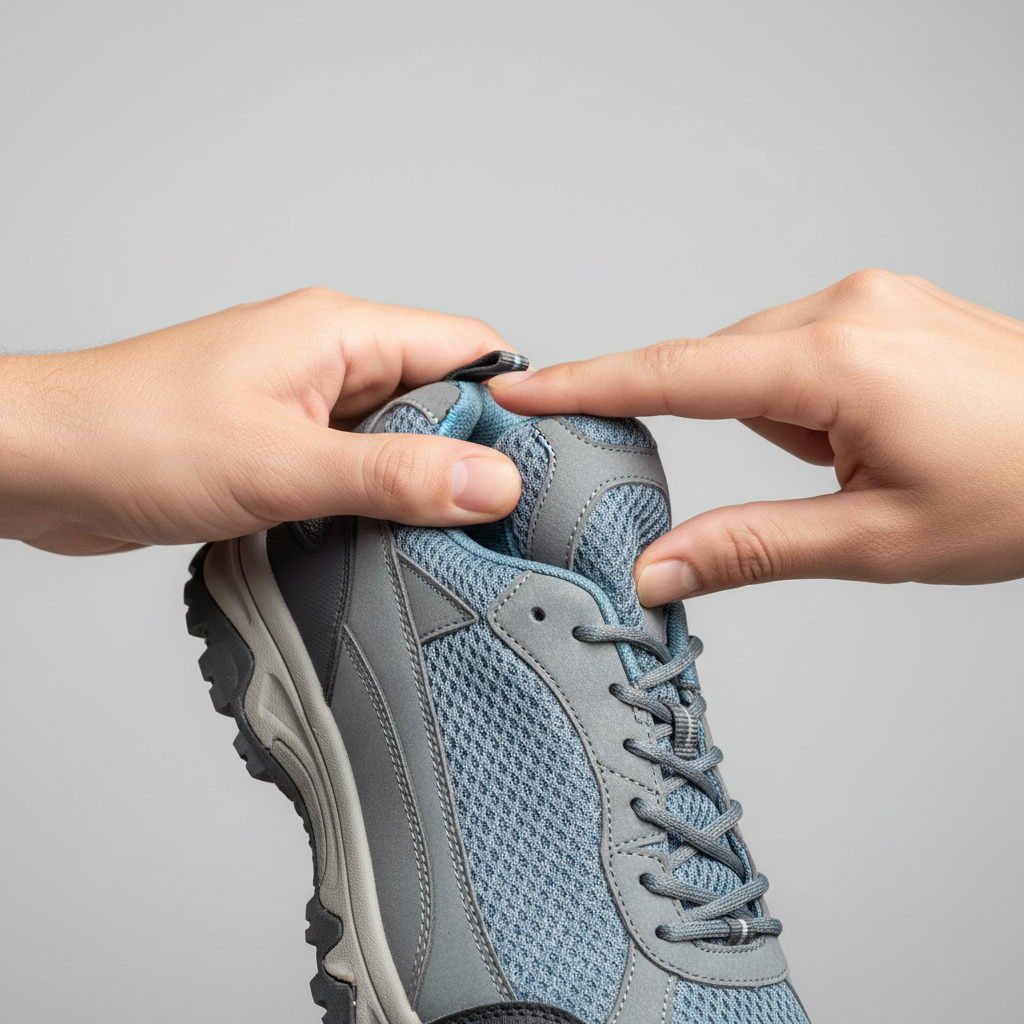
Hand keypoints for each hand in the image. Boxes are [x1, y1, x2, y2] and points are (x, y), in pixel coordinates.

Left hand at [0, 288, 521, 554]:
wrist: (38, 465)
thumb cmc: (133, 437)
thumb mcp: (284, 463)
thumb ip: (394, 474)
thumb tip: (491, 482)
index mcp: (339, 332)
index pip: (465, 348)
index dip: (511, 403)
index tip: (538, 467)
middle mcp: (327, 359)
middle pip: (437, 396)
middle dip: (468, 454)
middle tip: (496, 519)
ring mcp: (302, 403)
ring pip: (395, 438)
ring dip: (417, 484)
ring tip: (445, 539)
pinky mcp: (278, 444)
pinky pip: (352, 467)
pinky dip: (373, 501)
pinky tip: (381, 542)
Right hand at [491, 270, 1023, 602]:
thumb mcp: (877, 541)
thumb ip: (750, 548)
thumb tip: (653, 570)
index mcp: (836, 360)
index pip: (675, 372)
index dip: (587, 384)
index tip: (520, 386)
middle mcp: (846, 307)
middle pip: (720, 371)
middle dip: (742, 436)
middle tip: (824, 487)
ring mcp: (870, 297)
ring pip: (763, 365)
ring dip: (785, 424)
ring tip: (867, 462)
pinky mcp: (886, 304)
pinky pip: (804, 350)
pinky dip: (811, 400)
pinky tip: (873, 432)